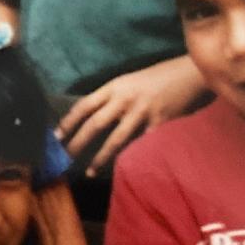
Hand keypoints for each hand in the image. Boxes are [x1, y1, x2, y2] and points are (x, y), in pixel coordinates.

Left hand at [58, 58, 204, 175]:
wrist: (188, 73)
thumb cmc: (157, 77)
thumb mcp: (129, 81)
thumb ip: (112, 97)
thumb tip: (92, 116)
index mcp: (115, 86)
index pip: (85, 105)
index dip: (69, 121)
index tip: (56, 136)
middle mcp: (125, 98)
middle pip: (95, 123)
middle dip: (78, 142)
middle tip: (66, 157)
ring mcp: (142, 111)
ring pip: (116, 139)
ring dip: (100, 157)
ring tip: (89, 171)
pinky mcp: (159, 123)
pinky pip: (141, 144)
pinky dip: (132, 157)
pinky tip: (124, 169)